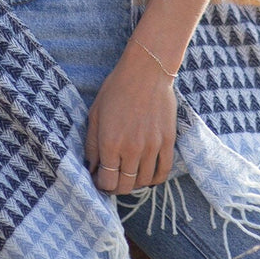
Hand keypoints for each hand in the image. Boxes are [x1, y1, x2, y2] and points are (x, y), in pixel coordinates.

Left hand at [85, 41, 176, 194]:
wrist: (146, 71)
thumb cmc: (116, 89)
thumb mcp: (95, 114)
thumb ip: (92, 144)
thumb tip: (92, 167)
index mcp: (111, 143)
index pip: (107, 181)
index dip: (101, 186)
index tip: (99, 180)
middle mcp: (132, 149)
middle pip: (125, 185)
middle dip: (116, 187)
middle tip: (113, 180)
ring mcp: (152, 147)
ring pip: (144, 181)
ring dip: (134, 183)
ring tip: (129, 174)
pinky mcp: (167, 141)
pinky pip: (163, 171)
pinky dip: (154, 179)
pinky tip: (147, 174)